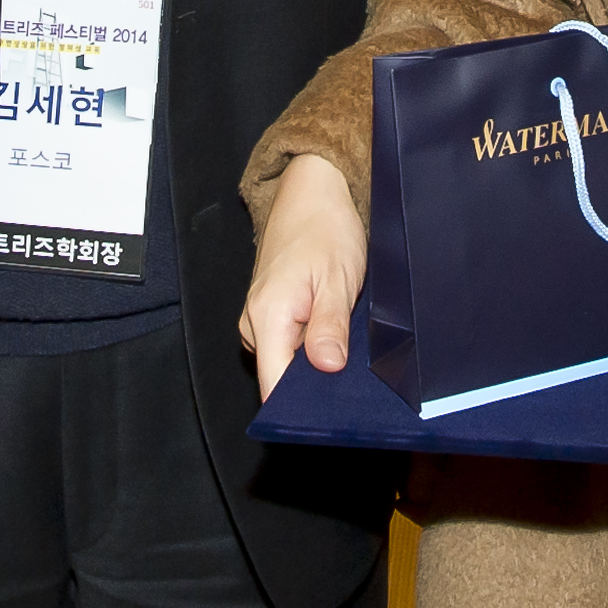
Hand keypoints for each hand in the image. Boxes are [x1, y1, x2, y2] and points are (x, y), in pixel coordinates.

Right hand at [239, 153, 365, 397]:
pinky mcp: (271, 315)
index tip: (331, 414)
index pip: (273, 387)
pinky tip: (335, 333)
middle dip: (315, 386)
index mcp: (267, 316)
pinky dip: (312, 347)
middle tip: (351, 374)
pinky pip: (289, 346)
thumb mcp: (337, 278)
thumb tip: (326, 368)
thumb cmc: (325, 229)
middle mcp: (255, 323)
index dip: (301, 409)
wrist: (312, 193)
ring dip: (316, 363)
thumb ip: (328, 326)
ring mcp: (261, 319)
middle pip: (281, 380)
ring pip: (287, 364)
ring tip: (346, 344)